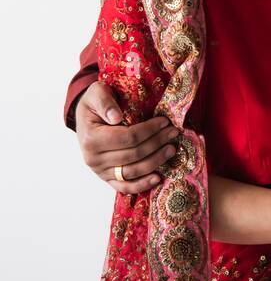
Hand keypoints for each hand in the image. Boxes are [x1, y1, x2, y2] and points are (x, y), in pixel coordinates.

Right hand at [75, 79, 179, 195]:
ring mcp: (100, 171)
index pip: (127, 137)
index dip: (149, 130)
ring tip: (172, 149)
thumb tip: (116, 117)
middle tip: (174, 132)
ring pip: (133, 171)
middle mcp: (93, 159)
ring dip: (155, 161)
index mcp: (91, 139)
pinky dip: (142, 185)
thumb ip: (104, 102)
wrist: (86, 118)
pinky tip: (158, 178)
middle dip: (157, 143)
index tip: (165, 121)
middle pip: (134, 154)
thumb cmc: (94, 103)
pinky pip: (125, 186)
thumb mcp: (96, 93)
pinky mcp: (107, 179)